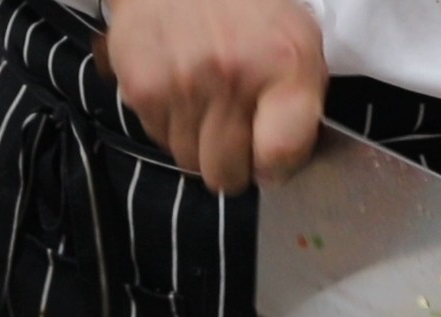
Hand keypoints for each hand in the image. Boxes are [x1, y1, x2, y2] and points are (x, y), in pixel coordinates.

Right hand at [99, 0, 327, 195]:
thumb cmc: (249, 7)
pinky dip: (169, 122)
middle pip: (225, 175)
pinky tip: (178, 85)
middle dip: (230, 163)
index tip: (268, 158)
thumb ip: (296, 105)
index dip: (273, 168)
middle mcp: (232, 78)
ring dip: (196, 141)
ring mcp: (183, 86)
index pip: (279, 157)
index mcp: (285, 64)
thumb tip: (275, 170)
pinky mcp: (142, 89)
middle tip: (232, 130)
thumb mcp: (298, 39)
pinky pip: (159, 138)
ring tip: (203, 96)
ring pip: (188, 161)